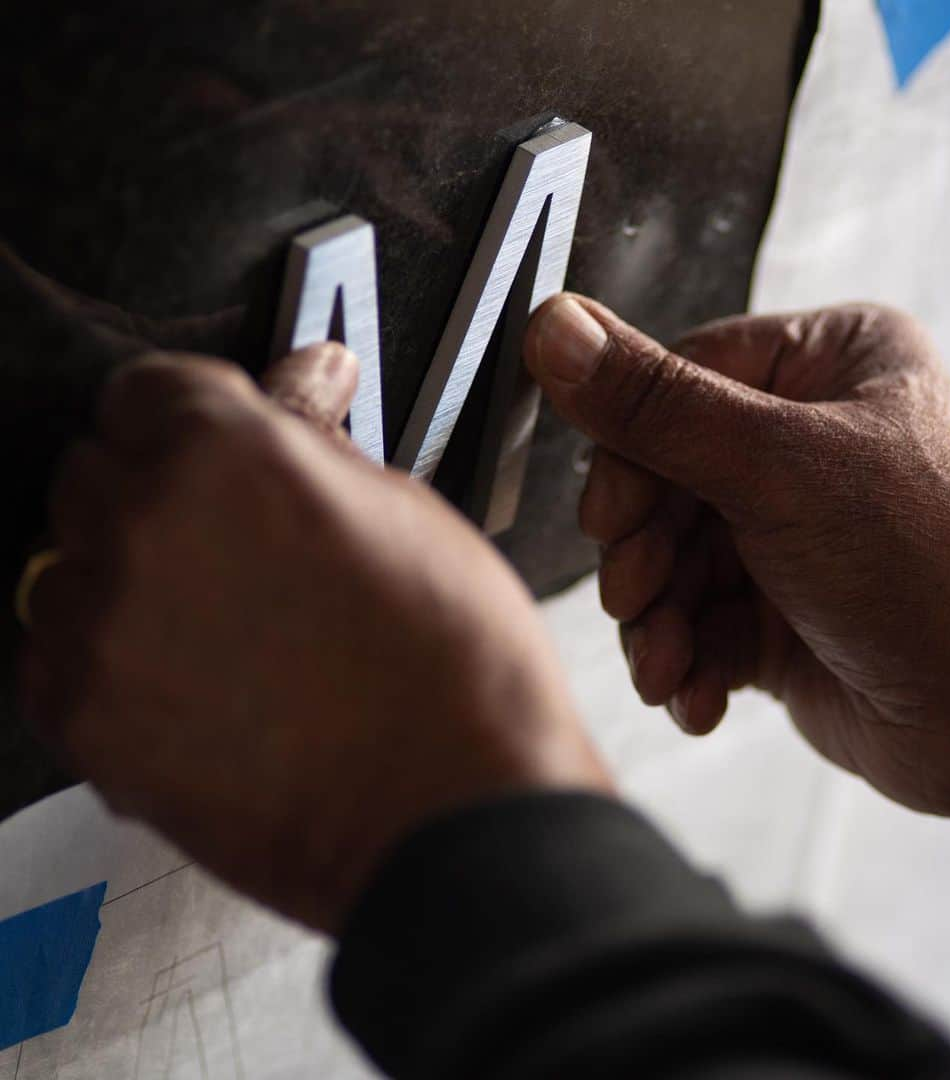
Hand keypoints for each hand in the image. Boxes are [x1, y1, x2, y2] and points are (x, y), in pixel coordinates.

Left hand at [22, 343, 608, 932]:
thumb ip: (320, 441)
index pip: (146, 388)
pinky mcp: (88, 723)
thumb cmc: (454, 668)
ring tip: (224, 626)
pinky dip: (109, 661)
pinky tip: (196, 681)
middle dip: (155, 493)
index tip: (210, 443)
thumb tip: (308, 383)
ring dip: (127, 580)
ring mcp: (106, 629)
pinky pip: (57, 659)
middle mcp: (148, 527)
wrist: (452, 806)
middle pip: (93, 472)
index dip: (188, 417)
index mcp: (231, 453)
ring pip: (67, 567)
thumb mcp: (404, 513)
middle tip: (232, 542)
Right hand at [525, 295, 949, 836]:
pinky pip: (699, 623)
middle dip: (642, 556)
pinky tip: (699, 693)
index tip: (607, 515)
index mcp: (827, 367)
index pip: (679, 382)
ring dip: (657, 622)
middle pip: (664, 480)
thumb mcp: (780, 467)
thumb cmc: (943, 569)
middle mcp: (808, 443)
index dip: (629, 451)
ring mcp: (794, 531)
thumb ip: (654, 405)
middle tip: (636, 596)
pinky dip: (687, 661)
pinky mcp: (783, 611)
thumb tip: (556, 330)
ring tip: (669, 664)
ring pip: (672, 562)